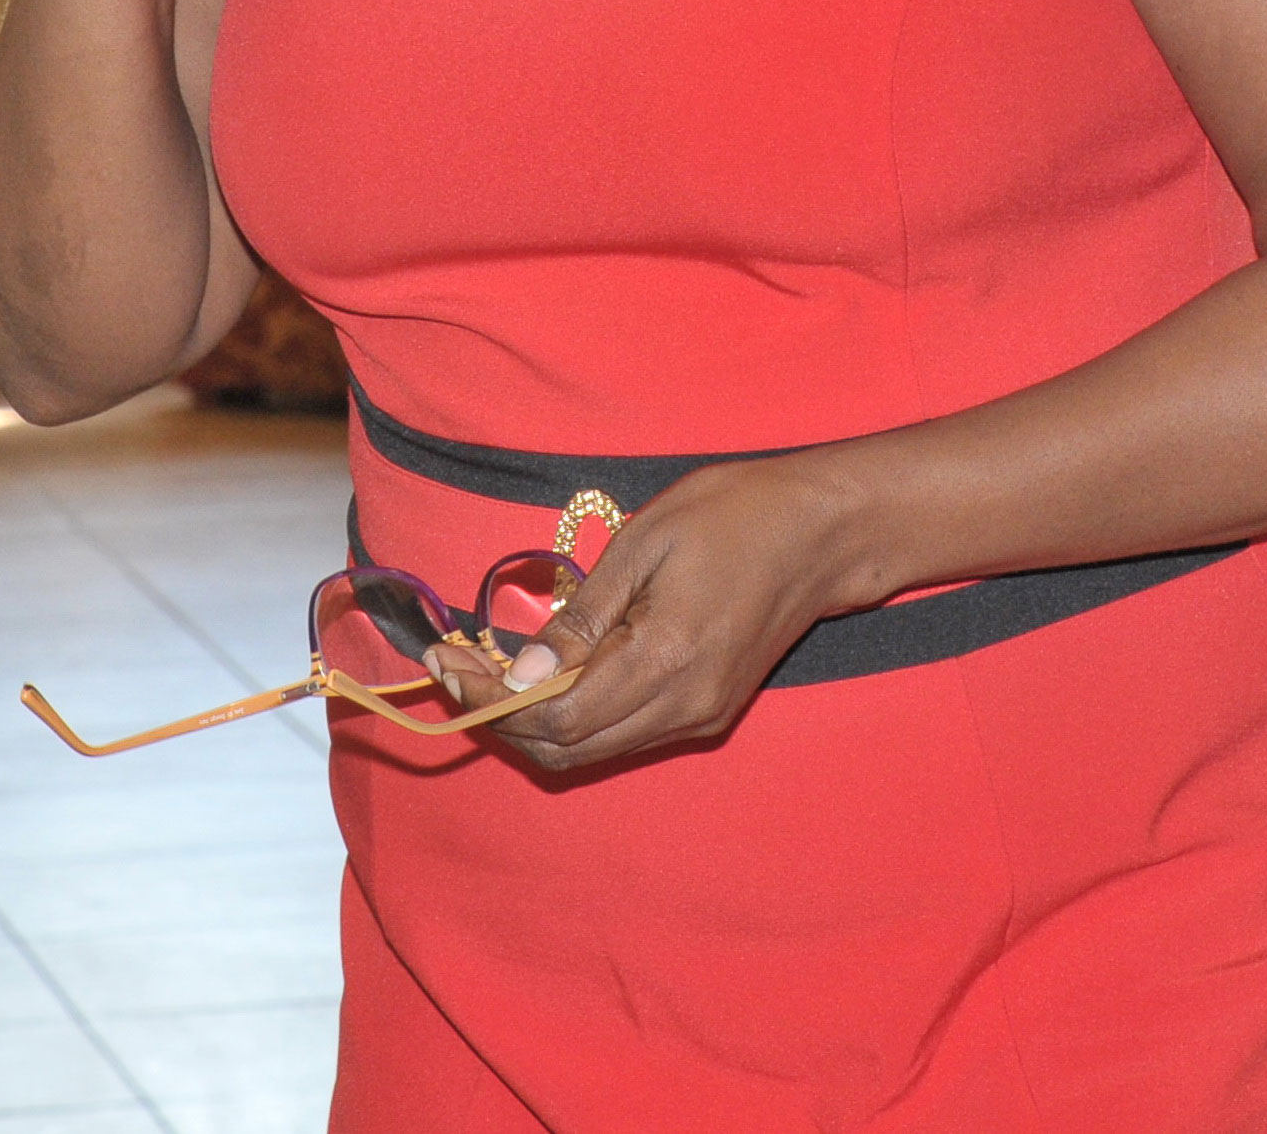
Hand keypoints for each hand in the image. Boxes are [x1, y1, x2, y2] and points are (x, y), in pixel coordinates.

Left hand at [458, 456, 860, 771]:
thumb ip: (585, 614)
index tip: (444, 660)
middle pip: (567, 750)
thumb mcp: (646, 541)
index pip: (555, 716)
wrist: (822, 533)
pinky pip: (624, 734)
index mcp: (665, 660)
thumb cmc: (734, 514)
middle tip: (456, 668)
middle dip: (500, 719)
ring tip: (492, 670)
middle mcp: (683, 707)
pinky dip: (576, 717)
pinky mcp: (708, 713)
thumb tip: (527, 673)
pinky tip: (552, 673)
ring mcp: (699, 717)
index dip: (490, 700)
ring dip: (534, 722)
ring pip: (594, 750)